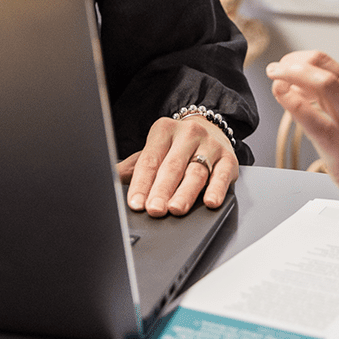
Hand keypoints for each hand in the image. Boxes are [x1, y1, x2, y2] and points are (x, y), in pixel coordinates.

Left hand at [118, 115, 238, 216]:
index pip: (150, 159)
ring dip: (185, 192)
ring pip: (196, 172)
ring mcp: (210, 145)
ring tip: (176, 209)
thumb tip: (109, 179)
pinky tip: (210, 201)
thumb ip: (133, 167)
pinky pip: (222, 175)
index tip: (135, 203)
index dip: (141, 183)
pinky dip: (217, 189)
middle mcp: (188, 134)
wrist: (211, 128)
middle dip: (162, 190)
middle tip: (154, 209)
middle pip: (172, 166)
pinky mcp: (229, 158)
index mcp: (164, 130)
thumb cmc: (176, 147)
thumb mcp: (154, 150)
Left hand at [267, 50, 338, 255]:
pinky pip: (318, 126)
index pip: (337, 70)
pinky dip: (295, 105)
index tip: (295, 69)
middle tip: (278, 67)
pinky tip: (281, 94)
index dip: (310, 66)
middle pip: (325, 69)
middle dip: (294, 62)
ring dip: (290, 74)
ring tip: (274, 75)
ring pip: (321, 86)